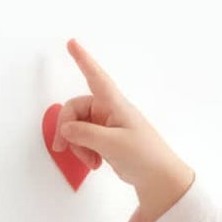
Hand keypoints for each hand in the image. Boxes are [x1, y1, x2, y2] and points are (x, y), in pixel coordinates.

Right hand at [52, 38, 186, 189]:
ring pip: (78, 127)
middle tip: (62, 147)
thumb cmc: (145, 156)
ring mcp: (107, 125)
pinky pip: (84, 139)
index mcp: (115, 104)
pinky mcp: (106, 140)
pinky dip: (84, 151)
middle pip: (76, 109)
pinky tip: (94, 163)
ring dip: (77, 144)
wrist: (160, 179)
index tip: (72, 43)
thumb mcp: (112, 144)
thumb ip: (85, 134)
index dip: (83, 59)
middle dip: (68, 129)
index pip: (96, 76)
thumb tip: (65, 129)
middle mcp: (110, 111)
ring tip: (90, 162)